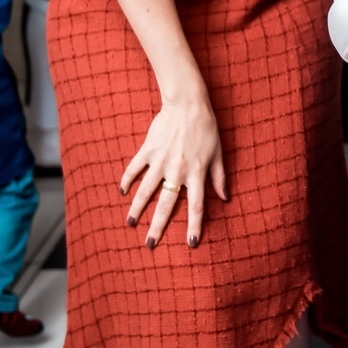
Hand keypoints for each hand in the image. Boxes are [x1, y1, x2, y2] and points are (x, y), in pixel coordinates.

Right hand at [120, 91, 226, 247]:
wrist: (187, 103)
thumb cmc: (206, 128)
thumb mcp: (218, 153)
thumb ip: (219, 177)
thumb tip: (225, 198)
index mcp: (196, 173)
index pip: (196, 206)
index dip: (194, 226)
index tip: (190, 243)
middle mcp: (177, 171)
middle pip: (166, 205)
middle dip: (158, 226)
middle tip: (149, 244)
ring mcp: (160, 161)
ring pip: (146, 191)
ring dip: (137, 209)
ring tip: (130, 223)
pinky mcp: (148, 150)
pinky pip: (134, 169)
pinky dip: (127, 180)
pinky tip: (122, 193)